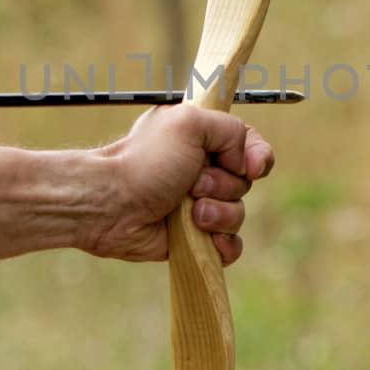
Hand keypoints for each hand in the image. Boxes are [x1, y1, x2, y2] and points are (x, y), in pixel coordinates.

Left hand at [86, 105, 274, 265]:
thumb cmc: (145, 162)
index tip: (251, 167)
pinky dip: (223, 244)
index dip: (258, 157)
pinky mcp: (195, 238)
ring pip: (238, 215)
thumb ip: (231, 130)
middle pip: (245, 182)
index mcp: (201, 140)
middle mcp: (203, 171)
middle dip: (224, 185)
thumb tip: (245, 163)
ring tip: (190, 213)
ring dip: (219, 214)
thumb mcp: (189, 124)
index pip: (249, 145)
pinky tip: (204, 237)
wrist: (111, 205)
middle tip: (192, 183)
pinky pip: (230, 245)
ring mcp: (199, 206)